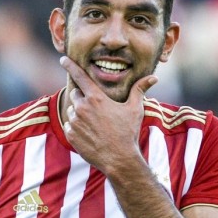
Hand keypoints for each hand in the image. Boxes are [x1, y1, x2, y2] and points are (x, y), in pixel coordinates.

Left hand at [60, 56, 157, 173]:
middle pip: (76, 94)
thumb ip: (140, 90)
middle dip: (83, 98)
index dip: (70, 65)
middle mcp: (82, 107)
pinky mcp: (71, 135)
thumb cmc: (128, 132)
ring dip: (81, 114)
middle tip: (96, 109)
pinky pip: (70, 125)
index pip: (79, 76)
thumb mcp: (135, 109)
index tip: (63, 58)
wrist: (119, 159)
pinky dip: (77, 127)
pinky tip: (90, 134)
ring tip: (96, 125)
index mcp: (96, 98)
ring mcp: (75, 122)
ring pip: (73, 111)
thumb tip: (154, 77)